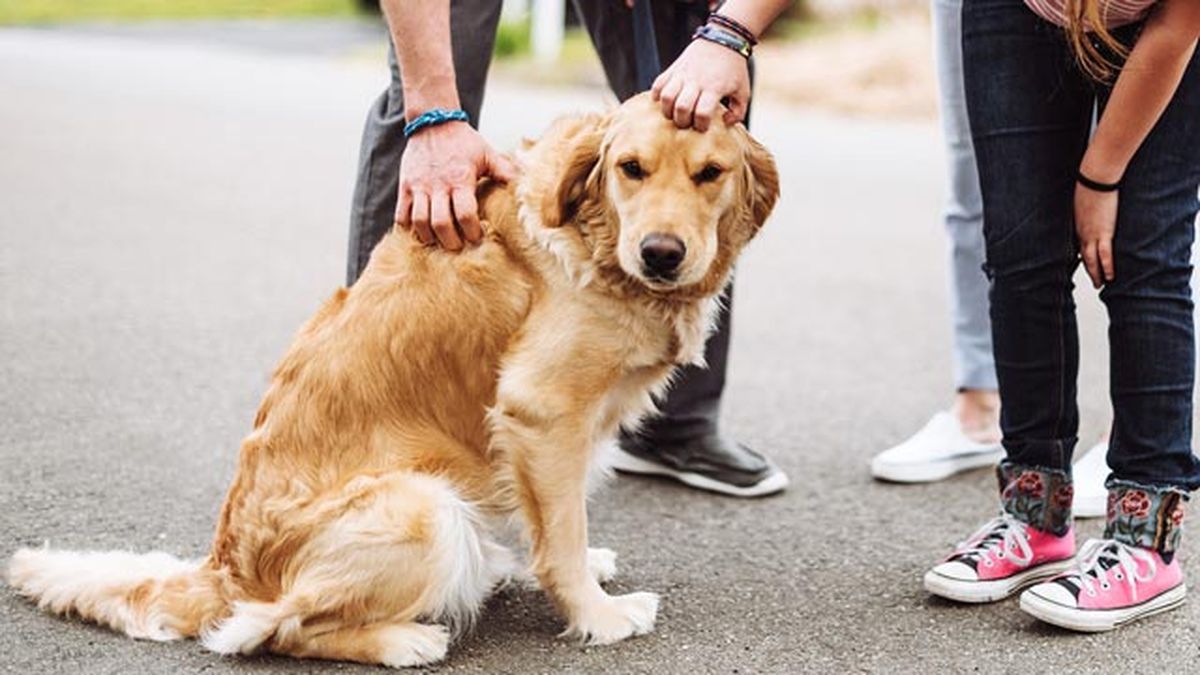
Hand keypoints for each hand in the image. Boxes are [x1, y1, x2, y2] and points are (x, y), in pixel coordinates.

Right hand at [396, 121, 517, 249]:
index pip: (465, 213)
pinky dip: (407, 228)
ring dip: (429, 237)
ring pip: (420, 222)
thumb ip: (504, 171)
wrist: (432, 122)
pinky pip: (401, 214)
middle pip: (440, 223)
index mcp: (460, 179)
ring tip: (438, 242)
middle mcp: (438, 185)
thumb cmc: (464, 141)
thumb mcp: (487, 154)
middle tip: (458, 247)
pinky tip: (418, 232)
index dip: (472, 231)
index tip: (477, 238)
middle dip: (450, 241)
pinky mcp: (405, 186)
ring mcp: (419, 186)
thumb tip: (524, 187)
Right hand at [651, 39, 750, 130]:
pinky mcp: (673, 68)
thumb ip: (738, 113)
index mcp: (714, 88)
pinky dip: (657, 96)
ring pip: (666, 97)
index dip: (701, 126)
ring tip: (674, 113)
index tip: (703, 127)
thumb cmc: (734, 69)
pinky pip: (657, 84)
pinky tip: (664, 101)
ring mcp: (682, 74)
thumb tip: (724, 123)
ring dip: (668, 111)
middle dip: (682, 122)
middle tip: (688, 122)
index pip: (702, 113)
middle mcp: (696, 81)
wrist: (723, 39)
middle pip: (682, 108)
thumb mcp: (743, 91)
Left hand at [1075, 183, 1118, 287]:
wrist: (1095, 179)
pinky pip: (1105, 254)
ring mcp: (1092, 233)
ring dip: (1096, 274)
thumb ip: (1085, 207)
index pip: (1078, 245)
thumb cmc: (1089, 184)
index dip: (1081, 256)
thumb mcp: (1082, 199)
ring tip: (1100, 285)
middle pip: (1084, 256)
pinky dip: (1107, 266)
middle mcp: (1082, 232)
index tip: (1084, 264)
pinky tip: (1110, 276)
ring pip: (1092, 260)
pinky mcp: (1104, 232)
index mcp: (1077, 224)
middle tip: (1093, 282)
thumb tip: (1089, 206)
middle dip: (1088, 270)